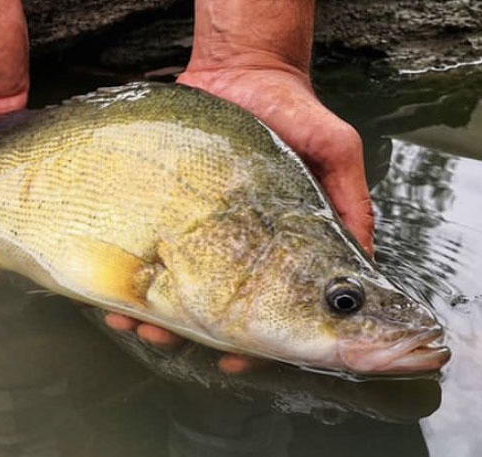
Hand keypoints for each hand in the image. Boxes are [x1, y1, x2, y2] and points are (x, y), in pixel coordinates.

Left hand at [105, 0, 374, 373]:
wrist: (245, 71)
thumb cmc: (297, 112)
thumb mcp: (337, 150)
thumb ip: (350, 201)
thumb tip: (367, 257)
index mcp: (287, 251)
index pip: (274, 310)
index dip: (258, 345)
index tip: (237, 361)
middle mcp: (244, 249)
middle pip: (215, 308)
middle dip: (190, 333)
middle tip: (166, 340)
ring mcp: (205, 232)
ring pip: (176, 288)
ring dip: (154, 313)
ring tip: (134, 323)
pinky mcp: (174, 211)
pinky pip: (148, 249)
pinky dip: (131, 276)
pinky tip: (114, 293)